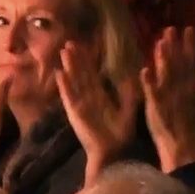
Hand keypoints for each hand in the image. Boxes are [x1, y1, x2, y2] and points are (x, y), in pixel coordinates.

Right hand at [56, 41, 139, 184]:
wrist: (113, 150)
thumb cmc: (120, 133)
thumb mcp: (127, 109)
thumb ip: (128, 93)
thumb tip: (135, 75)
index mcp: (99, 97)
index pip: (92, 75)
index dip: (87, 61)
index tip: (84, 46)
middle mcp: (87, 99)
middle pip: (81, 75)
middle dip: (76, 59)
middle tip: (69, 43)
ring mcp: (80, 105)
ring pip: (74, 82)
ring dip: (69, 67)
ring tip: (63, 52)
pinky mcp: (75, 113)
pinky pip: (69, 97)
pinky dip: (64, 86)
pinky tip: (59, 73)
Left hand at [140, 27, 194, 172]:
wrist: (183, 145)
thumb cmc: (194, 122)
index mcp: (192, 85)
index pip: (192, 61)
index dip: (190, 45)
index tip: (188, 28)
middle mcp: (181, 88)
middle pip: (178, 63)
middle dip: (174, 45)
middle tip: (170, 28)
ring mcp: (168, 96)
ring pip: (166, 73)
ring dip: (163, 58)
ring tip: (159, 42)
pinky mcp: (156, 106)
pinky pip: (152, 92)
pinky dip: (149, 82)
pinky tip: (144, 70)